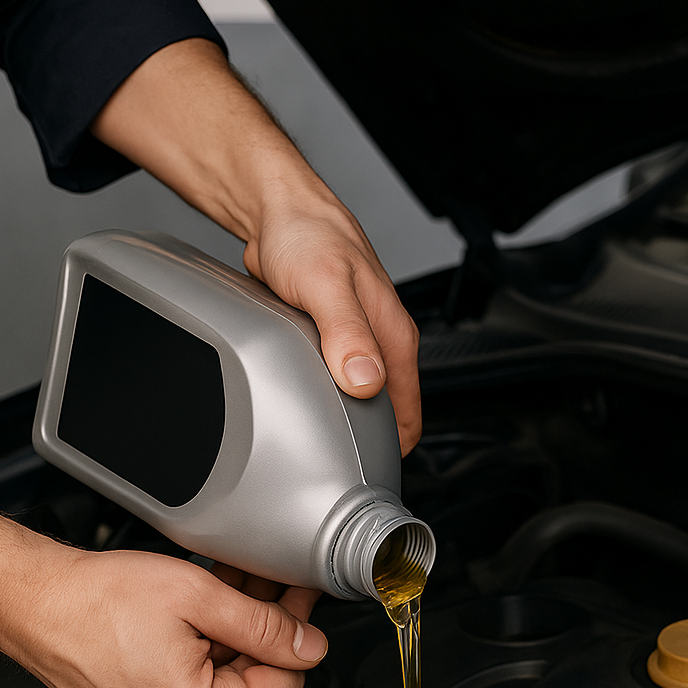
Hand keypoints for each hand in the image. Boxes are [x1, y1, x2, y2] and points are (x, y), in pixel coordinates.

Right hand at [0, 416, 327, 687]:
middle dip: (263, 636)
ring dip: (232, 639)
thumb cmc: (92, 599)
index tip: (299, 608)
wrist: (30, 601)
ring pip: (220, 686)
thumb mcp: (197, 596)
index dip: (296, 643)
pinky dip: (199, 652)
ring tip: (230, 590)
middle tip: (268, 586)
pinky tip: (199, 613)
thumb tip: (308, 647)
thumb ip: (264, 626)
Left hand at [90, 39, 421, 454]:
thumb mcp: (328, 286)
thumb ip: (348, 335)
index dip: (392, 452)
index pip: (409, 413)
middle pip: (385, 414)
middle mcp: (380, 344)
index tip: (367, 478)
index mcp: (393, 337)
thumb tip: (366, 382)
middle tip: (335, 472)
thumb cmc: (308, 236)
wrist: (277, 210)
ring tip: (319, 449)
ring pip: (359, 401)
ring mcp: (355, 344)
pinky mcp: (329, 343)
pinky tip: (302, 408)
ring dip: (342, 424)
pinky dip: (322, 401)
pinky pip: (333, 384)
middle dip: (366, 446)